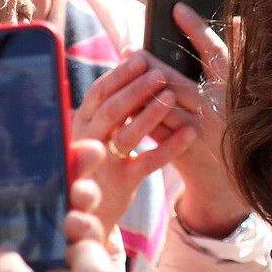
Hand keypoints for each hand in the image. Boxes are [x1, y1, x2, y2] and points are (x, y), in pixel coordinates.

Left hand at [0, 132, 106, 271]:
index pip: (40, 183)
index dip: (65, 163)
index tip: (80, 149)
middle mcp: (24, 243)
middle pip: (71, 206)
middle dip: (85, 190)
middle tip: (82, 188)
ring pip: (84, 242)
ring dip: (90, 226)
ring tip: (76, 223)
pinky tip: (64, 269)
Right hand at [73, 57, 198, 231]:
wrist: (89, 214)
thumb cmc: (98, 161)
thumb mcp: (96, 132)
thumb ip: (108, 106)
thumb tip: (131, 60)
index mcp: (81, 123)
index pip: (98, 93)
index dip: (119, 75)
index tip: (139, 57)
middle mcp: (88, 142)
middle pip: (110, 111)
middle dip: (135, 90)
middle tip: (159, 73)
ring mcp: (105, 165)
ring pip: (127, 136)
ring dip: (150, 114)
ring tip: (172, 96)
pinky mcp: (123, 184)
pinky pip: (148, 162)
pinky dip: (170, 146)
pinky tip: (189, 132)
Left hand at [133, 4, 250, 238]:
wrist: (230, 181)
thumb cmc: (233, 125)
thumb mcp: (240, 91)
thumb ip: (237, 57)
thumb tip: (238, 20)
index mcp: (233, 89)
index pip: (215, 53)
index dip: (197, 29)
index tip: (177, 8)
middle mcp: (218, 109)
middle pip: (178, 81)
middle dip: (150, 64)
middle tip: (130, 51)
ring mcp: (201, 132)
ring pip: (163, 106)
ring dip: (139, 91)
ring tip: (123, 76)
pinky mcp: (184, 151)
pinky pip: (156, 131)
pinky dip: (139, 118)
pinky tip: (124, 106)